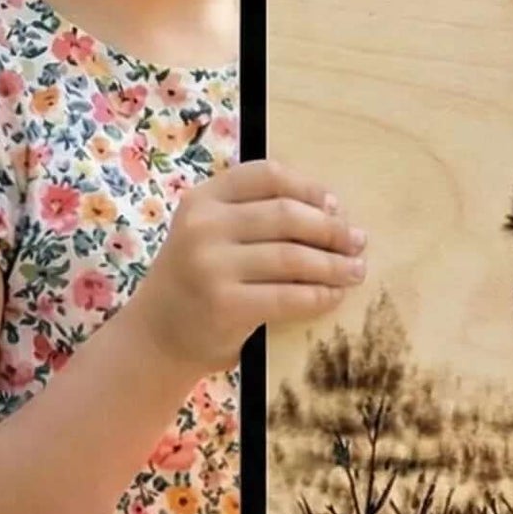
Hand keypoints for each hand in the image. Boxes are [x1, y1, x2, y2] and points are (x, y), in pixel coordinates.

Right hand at [122, 158, 365, 375]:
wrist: (155, 338)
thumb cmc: (197, 280)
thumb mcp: (210, 233)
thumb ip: (255, 215)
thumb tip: (334, 212)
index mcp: (203, 199)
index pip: (268, 175)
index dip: (310, 188)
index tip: (336, 206)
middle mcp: (203, 227)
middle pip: (288, 215)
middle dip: (332, 229)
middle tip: (357, 242)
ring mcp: (211, 267)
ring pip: (294, 257)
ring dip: (335, 264)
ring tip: (355, 270)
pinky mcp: (225, 306)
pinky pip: (290, 296)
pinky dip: (321, 295)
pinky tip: (334, 296)